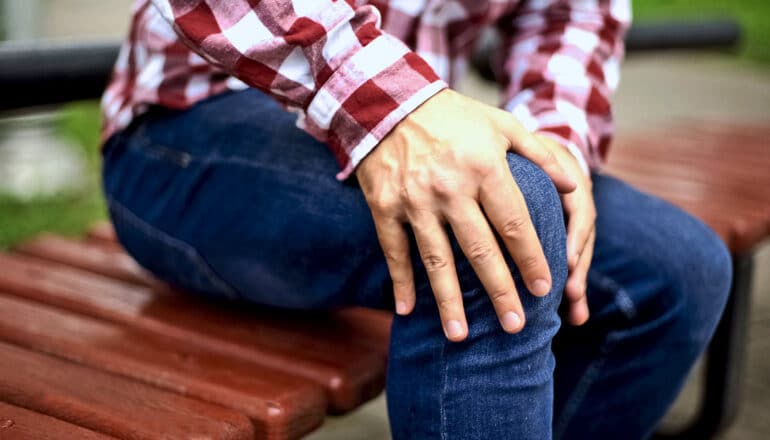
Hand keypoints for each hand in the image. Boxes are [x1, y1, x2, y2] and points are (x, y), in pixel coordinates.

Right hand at [356, 89, 575, 340]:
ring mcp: (415, 201)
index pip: (514, 224)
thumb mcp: (501, 124)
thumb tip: (573, 187)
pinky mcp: (385, 207)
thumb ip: (540, 155)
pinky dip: (400, 282)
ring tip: (461, 337)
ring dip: (449, 301)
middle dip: (500, 292)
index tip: (545, 289)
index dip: (531, 259)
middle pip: (481, 251)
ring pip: (437, 260)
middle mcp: (450, 188)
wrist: (388, 101)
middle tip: (515, 326)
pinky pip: (395, 251)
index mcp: (484, 168)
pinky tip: (407, 311)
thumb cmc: (453, 115)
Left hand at [534, 135, 594, 325]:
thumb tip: (492, 172)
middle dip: (577, 269)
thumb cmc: (523, 150)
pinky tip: (575, 314)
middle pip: (582, 240)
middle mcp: (575, 202)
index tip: (569, 258)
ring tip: (576, 316)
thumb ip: (519, 165)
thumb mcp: (523, 148)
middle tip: (569, 294)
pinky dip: (574, 287)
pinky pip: (573, 262)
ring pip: (580, 256)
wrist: (543, 146)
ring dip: (578, 286)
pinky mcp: (570, 234)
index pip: (579, 210)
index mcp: (566, 181)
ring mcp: (575, 219)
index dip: (575, 235)